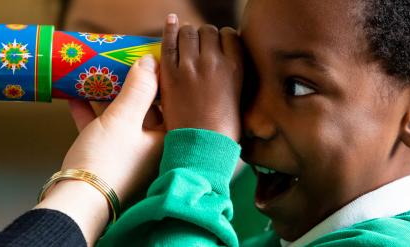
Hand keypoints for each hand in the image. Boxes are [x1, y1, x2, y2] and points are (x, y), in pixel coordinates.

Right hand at [36, 55, 163, 242]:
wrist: (78, 201)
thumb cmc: (106, 161)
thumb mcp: (123, 117)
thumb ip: (138, 88)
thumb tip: (150, 62)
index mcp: (165, 139)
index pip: (169, 101)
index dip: (160, 79)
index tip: (149, 59)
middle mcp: (151, 149)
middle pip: (146, 109)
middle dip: (133, 86)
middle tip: (123, 63)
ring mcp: (128, 156)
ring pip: (122, 118)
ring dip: (109, 97)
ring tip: (99, 75)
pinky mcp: (105, 160)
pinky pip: (100, 130)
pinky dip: (89, 113)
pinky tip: (75, 97)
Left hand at [159, 14, 243, 140]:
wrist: (202, 149)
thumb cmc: (223, 133)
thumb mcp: (240, 100)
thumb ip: (234, 80)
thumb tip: (228, 68)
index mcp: (236, 68)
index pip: (230, 35)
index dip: (222, 38)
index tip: (218, 45)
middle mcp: (215, 62)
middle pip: (209, 31)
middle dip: (204, 36)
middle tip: (199, 47)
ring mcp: (191, 66)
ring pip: (189, 32)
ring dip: (187, 33)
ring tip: (185, 40)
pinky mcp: (170, 73)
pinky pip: (169, 43)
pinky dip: (170, 29)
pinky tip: (171, 21)